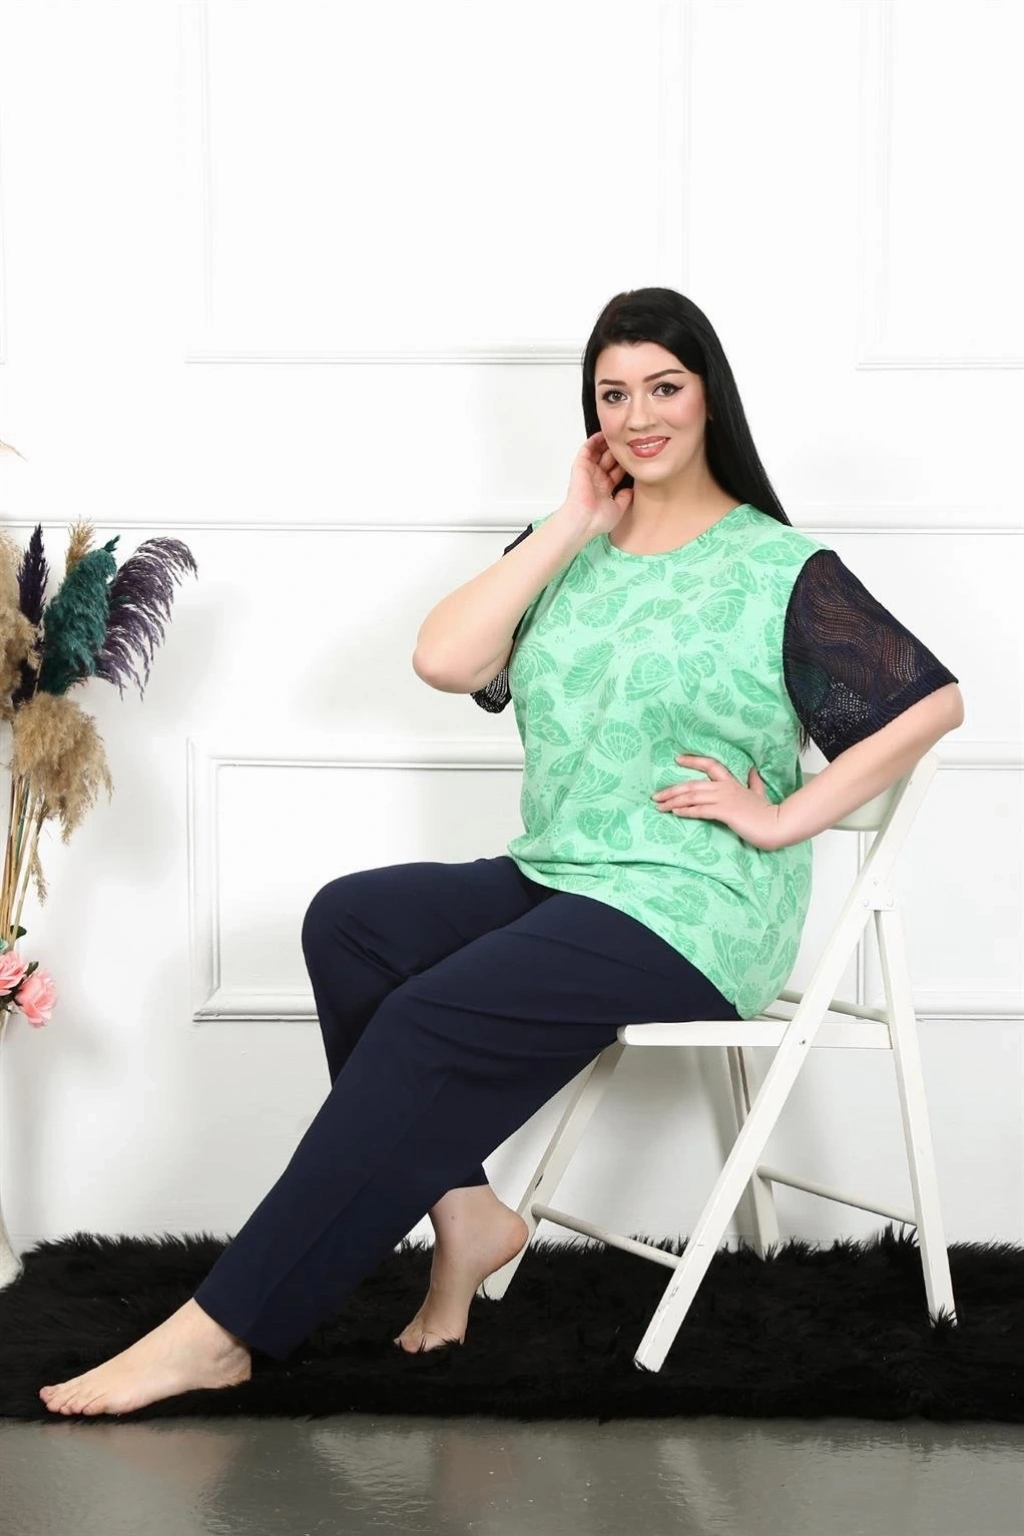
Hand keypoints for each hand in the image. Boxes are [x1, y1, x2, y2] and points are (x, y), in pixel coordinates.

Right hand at [561, 431, 633, 534]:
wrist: (584, 519)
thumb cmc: (597, 519)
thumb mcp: (618, 509)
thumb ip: (625, 498)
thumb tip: (631, 490)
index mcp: (605, 489)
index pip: (617, 471)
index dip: (626, 463)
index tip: (636, 456)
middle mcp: (597, 479)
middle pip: (609, 460)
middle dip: (619, 451)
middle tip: (630, 441)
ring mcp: (589, 472)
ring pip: (599, 452)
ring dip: (607, 444)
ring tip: (618, 434)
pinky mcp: (580, 466)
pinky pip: (587, 449)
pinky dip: (594, 440)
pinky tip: (603, 433)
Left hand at [651, 753, 784, 850]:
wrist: (776, 825)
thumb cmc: (766, 812)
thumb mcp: (760, 793)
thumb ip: (754, 781)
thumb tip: (753, 769)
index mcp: (731, 782)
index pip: (710, 764)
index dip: (693, 760)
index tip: (677, 758)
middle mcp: (725, 788)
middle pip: (692, 784)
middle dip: (671, 789)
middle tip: (655, 795)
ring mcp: (724, 799)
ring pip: (692, 797)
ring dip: (673, 801)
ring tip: (659, 806)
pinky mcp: (725, 812)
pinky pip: (701, 810)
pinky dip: (686, 811)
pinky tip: (675, 812)